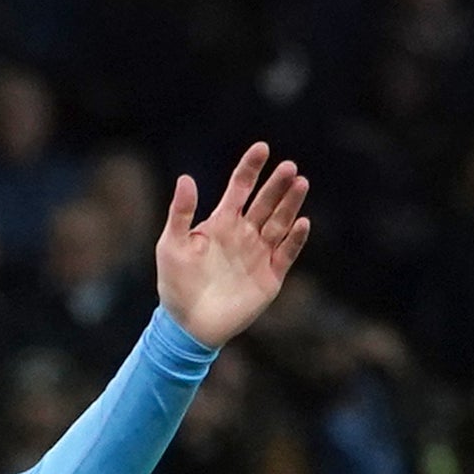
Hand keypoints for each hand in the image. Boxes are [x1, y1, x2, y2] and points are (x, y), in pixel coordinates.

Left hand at [155, 142, 312, 349]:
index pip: (240, 188)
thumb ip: (180, 213)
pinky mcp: (271, 276)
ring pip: (280, 223)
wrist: (188, 325)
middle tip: (290, 167)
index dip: (251, 168)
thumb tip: (185, 178)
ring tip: (300, 183)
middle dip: (277, 185)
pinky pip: (287, 253)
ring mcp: (259, 253)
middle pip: (265, 202)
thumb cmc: (176, 284)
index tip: (262, 148)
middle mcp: (244, 234)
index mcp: (221, 222)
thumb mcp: (171, 245)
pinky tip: (301, 222)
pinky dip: (295, 239)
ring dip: (291, 204)